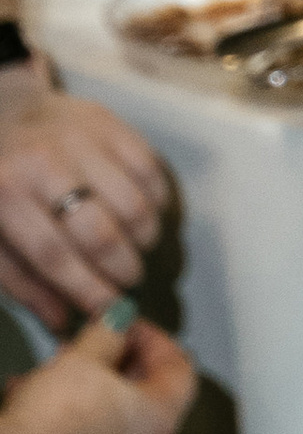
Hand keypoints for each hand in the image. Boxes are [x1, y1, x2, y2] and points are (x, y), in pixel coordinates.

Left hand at [0, 79, 172, 329]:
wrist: (8, 111)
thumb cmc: (1, 185)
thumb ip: (24, 281)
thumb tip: (64, 322)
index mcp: (6, 196)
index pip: (54, 258)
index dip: (88, 292)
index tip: (110, 314)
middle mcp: (43, 164)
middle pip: (99, 234)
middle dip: (123, 270)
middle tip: (129, 281)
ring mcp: (82, 140)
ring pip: (134, 205)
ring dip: (144, 239)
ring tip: (136, 249)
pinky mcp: (112, 123)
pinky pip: (151, 171)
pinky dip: (157, 202)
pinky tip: (145, 215)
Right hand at [0, 310, 196, 433]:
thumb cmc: (47, 426)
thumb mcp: (82, 358)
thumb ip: (108, 333)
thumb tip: (119, 320)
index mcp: (158, 423)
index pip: (180, 370)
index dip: (155, 339)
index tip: (127, 324)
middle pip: (144, 396)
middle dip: (114, 362)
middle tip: (89, 343)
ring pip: (109, 419)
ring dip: (85, 388)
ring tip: (52, 370)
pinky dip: (67, 419)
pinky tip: (32, 401)